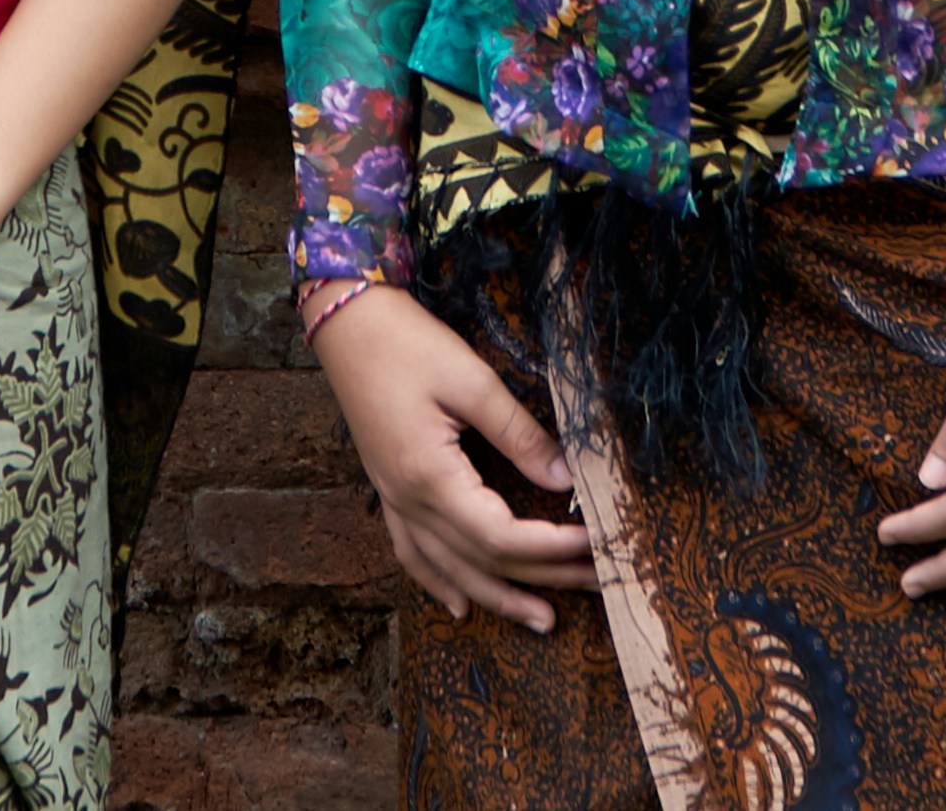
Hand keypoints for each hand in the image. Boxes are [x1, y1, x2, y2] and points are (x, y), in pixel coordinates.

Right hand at [313, 286, 595, 632]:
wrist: (347, 324)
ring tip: (543, 620)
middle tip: (597, 585)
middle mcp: (408, 502)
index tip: (596, 542)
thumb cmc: (408, 344)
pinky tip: (459, 605)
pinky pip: (413, 554)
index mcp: (430, 478)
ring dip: (498, 598)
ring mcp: (394, 501)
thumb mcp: (472, 381)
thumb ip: (519, 434)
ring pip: (449, 570)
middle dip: (544, 578)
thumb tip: (564, 477)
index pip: (501, 536)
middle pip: (483, 561)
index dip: (552, 547)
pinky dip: (439, 584)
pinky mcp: (388, 490)